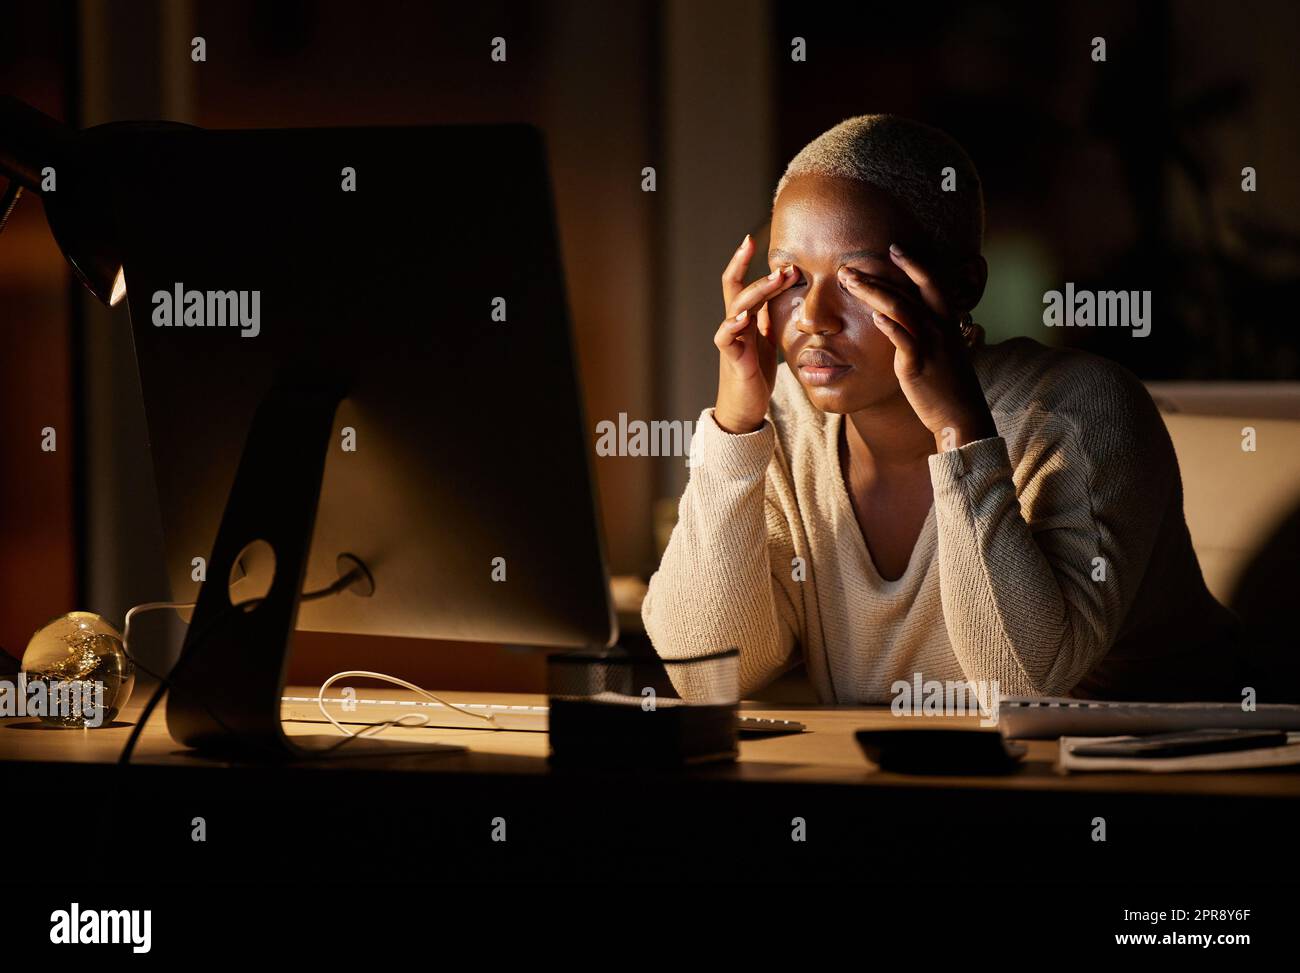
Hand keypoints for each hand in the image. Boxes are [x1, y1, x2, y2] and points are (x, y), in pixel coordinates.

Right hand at [713, 234, 800, 433]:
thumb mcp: (767, 339)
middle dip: (757, 272)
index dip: (743, 261)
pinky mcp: (732, 359)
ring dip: (757, 291)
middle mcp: (734, 325)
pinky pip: (726, 337)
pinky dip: (733, 324)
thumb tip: (782, 294)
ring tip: (776, 279)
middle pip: (736, 288)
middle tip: (785, 263)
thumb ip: (768, 317)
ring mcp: (730, 340)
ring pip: (736, 307)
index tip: (751, 239)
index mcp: (743, 318)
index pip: (739, 282)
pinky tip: (744, 316)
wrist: (745, 407)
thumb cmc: (754, 373)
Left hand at [837, 244, 995, 449]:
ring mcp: (930, 345)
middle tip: (849, 266)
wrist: (961, 415)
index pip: (930, 282)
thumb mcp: (942, 351)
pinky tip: (873, 317)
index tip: (893, 248)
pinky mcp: (918, 366)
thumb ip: (927, 331)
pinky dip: (889, 327)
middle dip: (877, 275)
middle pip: (908, 291)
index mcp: (946, 321)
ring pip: (901, 310)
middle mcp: (939, 328)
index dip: (913, 263)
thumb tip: (905, 321)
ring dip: (872, 293)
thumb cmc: (948, 384)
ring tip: (848, 283)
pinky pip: (904, 341)